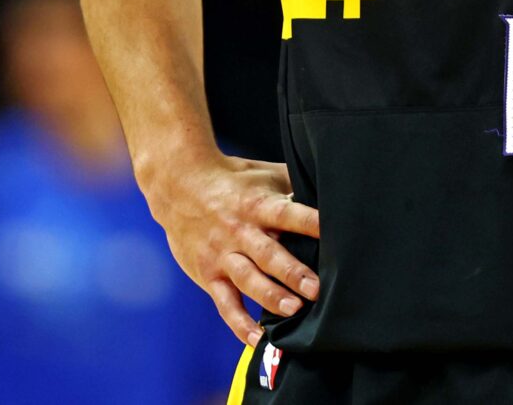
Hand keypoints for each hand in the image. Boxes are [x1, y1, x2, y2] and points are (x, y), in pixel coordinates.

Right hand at [144, 152, 322, 345]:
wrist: (179, 185)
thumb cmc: (234, 179)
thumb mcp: (266, 174)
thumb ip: (295, 185)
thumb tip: (333, 190)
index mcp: (259, 205)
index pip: (289, 214)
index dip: (310, 223)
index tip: (333, 234)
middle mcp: (241, 231)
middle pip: (269, 253)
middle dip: (293, 272)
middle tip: (316, 289)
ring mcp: (223, 254)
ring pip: (247, 279)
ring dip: (270, 296)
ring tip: (294, 310)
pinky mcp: (208, 274)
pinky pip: (225, 303)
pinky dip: (239, 324)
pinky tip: (257, 339)